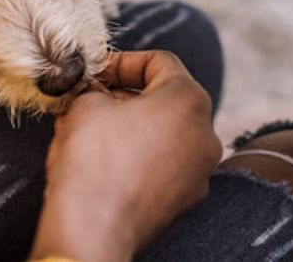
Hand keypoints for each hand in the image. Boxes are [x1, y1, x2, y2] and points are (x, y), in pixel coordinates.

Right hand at [30, 51, 222, 261]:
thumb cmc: (92, 160)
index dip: (121, 62)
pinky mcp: (187, 199)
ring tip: (93, 130)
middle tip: (91, 100)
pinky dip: (140, 155)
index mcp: (189, 99)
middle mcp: (206, 133)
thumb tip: (95, 94)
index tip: (95, 74)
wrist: (94, 231)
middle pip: (166, 98)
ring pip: (166, 132)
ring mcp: (201, 170)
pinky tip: (107, 160)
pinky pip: (165, 163)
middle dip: (125, 96)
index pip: (159, 61)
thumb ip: (95, 89)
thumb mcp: (85, 105)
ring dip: (132, 125)